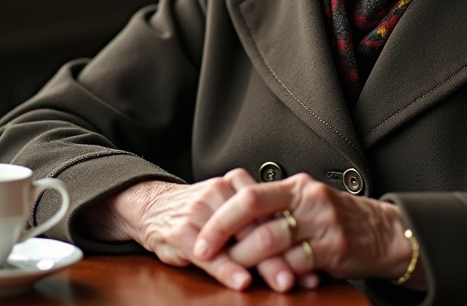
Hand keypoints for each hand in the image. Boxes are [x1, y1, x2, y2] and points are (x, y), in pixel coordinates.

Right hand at [83, 169, 312, 290]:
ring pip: (238, 241)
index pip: (272, 211)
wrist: (151, 205)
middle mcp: (220, 193)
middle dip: (284, 254)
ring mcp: (200, 212)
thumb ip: (256, 219)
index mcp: (236, 185)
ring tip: (282, 282)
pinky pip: (209, 254)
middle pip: (259, 227)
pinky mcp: (182, 232)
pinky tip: (242, 281)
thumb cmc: (198, 212)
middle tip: (303, 276)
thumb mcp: (228, 207)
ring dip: (262, 265)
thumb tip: (299, 244)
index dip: (295, 237)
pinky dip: (226, 269)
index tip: (315, 259)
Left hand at [193, 173, 414, 282]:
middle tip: (208, 257)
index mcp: (296, 187)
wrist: (386, 233)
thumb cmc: (340, 221)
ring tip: (237, 273)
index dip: (221, 218)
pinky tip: (272, 282)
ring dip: (248, 260)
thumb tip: (233, 226)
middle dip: (226, 239)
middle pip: (254, 215)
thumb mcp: (308, 205)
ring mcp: (321, 222)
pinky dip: (280, 274)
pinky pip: (297, 263)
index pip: (248, 195)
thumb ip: (277, 210)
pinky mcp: (334, 247)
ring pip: (271, 241)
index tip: (202, 238)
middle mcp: (307, 198)